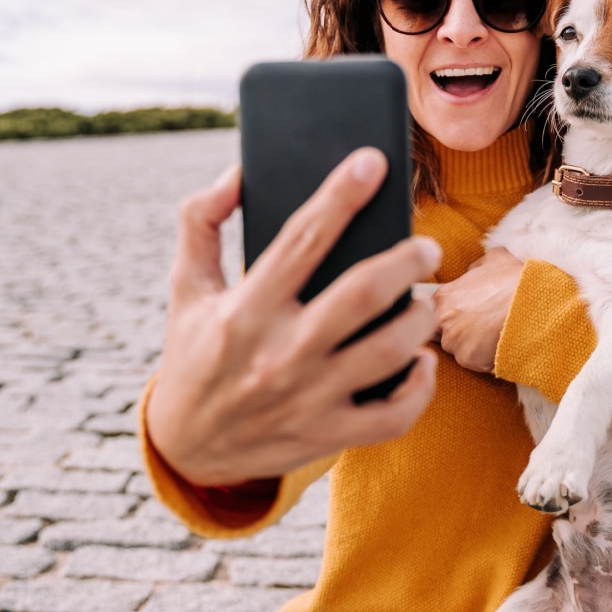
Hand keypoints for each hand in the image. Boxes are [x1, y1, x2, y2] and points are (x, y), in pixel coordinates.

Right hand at [145, 149, 440, 484]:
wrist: (186, 449)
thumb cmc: (193, 354)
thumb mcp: (185, 288)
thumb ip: (200, 223)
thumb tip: (237, 173)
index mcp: (245, 309)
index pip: (301, 238)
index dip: (340, 194)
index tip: (371, 162)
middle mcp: (280, 352)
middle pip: (364, 293)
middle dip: (407, 259)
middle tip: (426, 248)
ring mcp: (308, 398)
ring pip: (391, 349)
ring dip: (421, 317)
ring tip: (424, 301)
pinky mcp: (328, 434)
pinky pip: (395, 414)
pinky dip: (420, 385)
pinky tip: (422, 359)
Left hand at [433, 247, 523, 373]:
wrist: (538, 300)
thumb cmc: (517, 278)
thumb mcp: (494, 259)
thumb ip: (475, 269)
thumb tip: (471, 273)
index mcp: (443, 297)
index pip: (433, 315)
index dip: (453, 317)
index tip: (469, 317)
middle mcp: (442, 320)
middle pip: (444, 335)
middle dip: (462, 334)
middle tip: (485, 327)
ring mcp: (454, 341)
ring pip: (460, 351)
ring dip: (475, 348)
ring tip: (496, 335)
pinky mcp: (470, 358)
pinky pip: (476, 363)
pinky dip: (489, 359)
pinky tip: (503, 345)